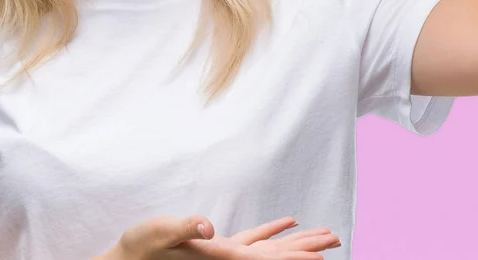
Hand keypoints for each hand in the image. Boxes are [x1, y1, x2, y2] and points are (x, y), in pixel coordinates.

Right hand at [105, 214, 340, 259]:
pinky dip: (272, 232)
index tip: (324, 254)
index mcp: (223, 259)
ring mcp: (226, 256)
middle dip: (307, 248)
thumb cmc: (142, 248)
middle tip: (336, 238)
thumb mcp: (161, 233)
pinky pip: (254, 240)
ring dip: (296, 241)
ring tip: (321, 234)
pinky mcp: (219, 248)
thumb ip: (184, 228)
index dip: (296, 256)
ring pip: (271, 249)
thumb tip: (207, 229)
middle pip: (278, 257)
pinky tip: (284, 222)